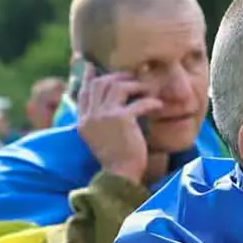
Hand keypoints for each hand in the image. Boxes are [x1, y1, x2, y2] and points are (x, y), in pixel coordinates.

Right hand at [76, 62, 163, 183]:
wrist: (120, 175)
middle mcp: (91, 116)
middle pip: (100, 83)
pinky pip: (138, 102)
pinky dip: (150, 102)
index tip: (93, 66)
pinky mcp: (122, 120)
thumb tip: (114, 106)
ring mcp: (104, 116)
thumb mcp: (102, 138)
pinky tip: (158, 105)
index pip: (84, 92)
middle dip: (117, 77)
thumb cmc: (117, 159)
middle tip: (133, 78)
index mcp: (84, 121)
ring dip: (135, 85)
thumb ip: (102, 121)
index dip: (89, 77)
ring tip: (148, 90)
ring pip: (117, 86)